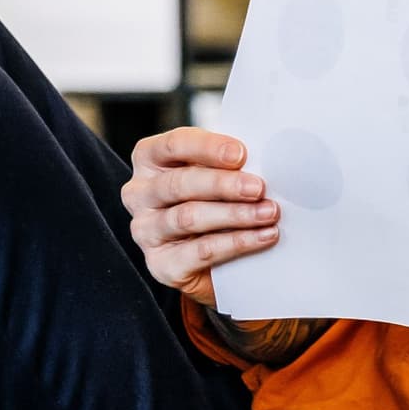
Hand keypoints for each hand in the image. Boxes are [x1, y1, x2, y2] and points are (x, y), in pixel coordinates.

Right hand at [122, 128, 277, 307]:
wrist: (214, 256)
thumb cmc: (215, 197)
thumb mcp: (217, 170)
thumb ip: (230, 160)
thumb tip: (267, 155)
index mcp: (150, 158)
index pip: (173, 145)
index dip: (208, 148)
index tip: (241, 154)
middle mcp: (140, 194)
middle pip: (180, 183)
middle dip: (224, 185)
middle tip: (259, 187)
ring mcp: (146, 231)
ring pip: (189, 217)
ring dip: (235, 214)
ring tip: (268, 212)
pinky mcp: (160, 264)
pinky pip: (200, 251)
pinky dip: (237, 243)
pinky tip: (263, 236)